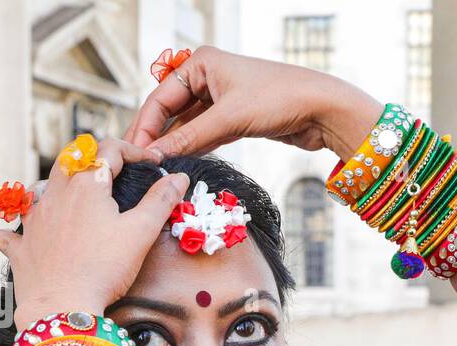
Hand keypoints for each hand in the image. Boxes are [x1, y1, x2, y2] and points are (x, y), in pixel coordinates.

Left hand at [0, 138, 189, 331]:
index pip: (108, 150)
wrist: (63, 307)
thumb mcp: (141, 233)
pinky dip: (18, 230)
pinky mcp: (20, 247)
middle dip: (91, 159)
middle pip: (69, 159)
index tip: (150, 163)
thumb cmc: (104, 270)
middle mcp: (54, 195)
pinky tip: (24, 236)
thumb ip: (160, 201)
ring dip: (54, 188)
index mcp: (86, 186)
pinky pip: (11, 231)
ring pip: (37, 189)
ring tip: (70, 201)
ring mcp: (32, 221)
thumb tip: (178, 178)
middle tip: (111, 173)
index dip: (133, 151)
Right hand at [125, 46, 384, 160]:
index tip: (134, 153)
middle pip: (170, 111)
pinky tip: (181, 164)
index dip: (145, 127)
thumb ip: (190, 138)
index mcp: (200, 64)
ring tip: (157, 169)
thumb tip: (157, 156)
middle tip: (138, 164)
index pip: (160, 97)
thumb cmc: (279, 98)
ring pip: (188, 126)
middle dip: (156, 137)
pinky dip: (194, 148)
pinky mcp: (235, 119)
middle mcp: (208, 77)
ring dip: (175, 145)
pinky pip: (205, 135)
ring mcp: (221, 99)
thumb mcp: (229, 119)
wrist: (322, 109)